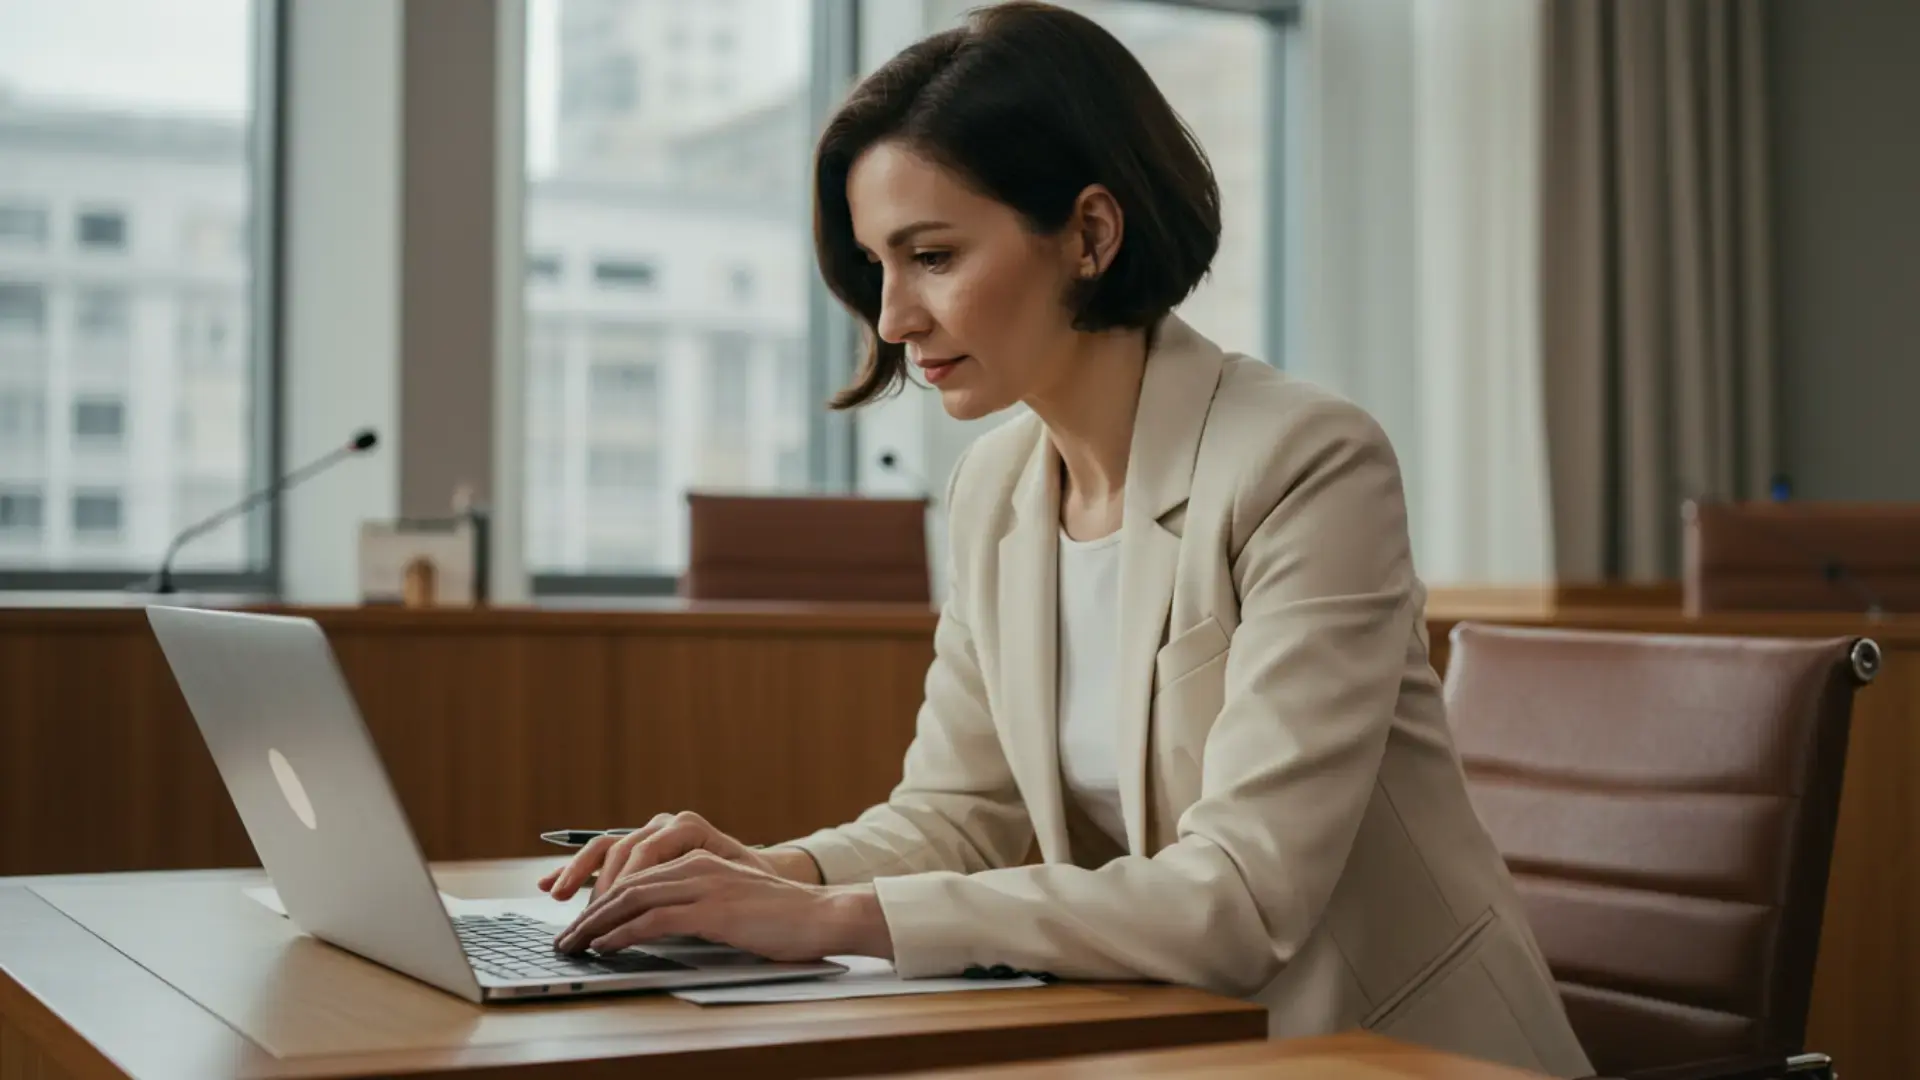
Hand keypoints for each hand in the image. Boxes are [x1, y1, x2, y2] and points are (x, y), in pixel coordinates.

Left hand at [552, 849, 891, 961]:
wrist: (823, 916)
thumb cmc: (780, 918)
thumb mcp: (730, 903)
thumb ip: (694, 905)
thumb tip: (653, 927)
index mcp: (698, 859)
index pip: (634, 872)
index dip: (597, 893)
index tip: (575, 917)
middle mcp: (696, 865)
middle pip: (624, 882)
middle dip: (587, 911)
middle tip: (564, 937)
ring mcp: (704, 884)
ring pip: (632, 898)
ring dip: (595, 923)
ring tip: (573, 944)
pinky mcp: (714, 909)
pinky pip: (654, 918)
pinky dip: (623, 932)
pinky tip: (605, 946)